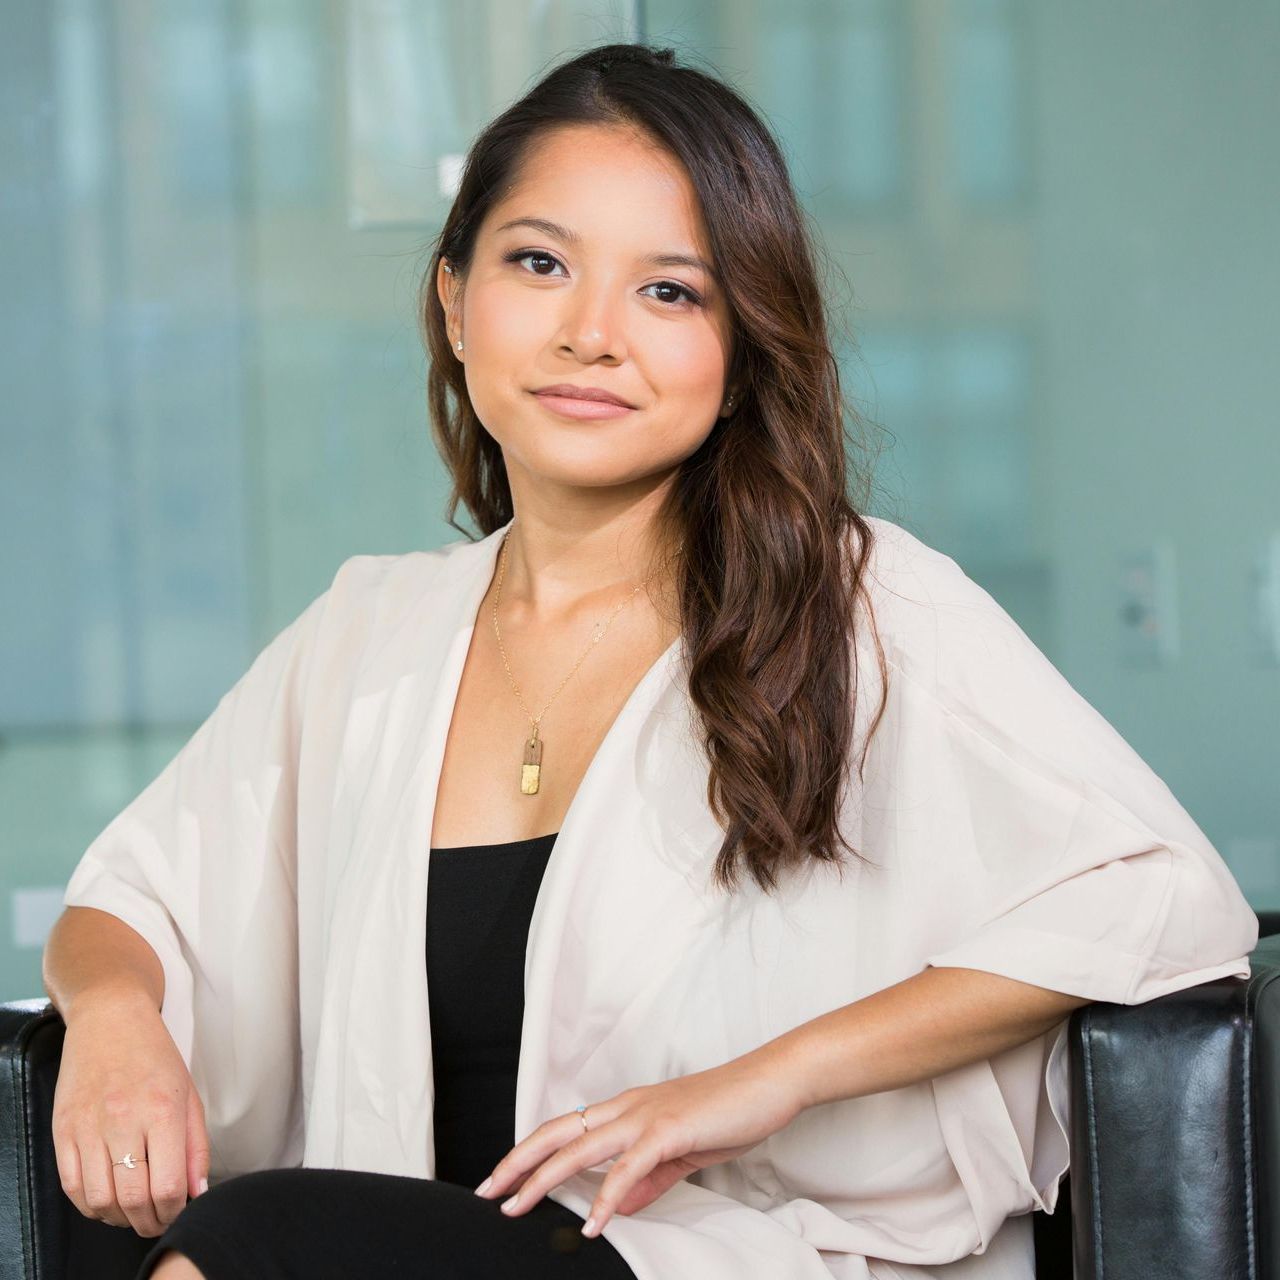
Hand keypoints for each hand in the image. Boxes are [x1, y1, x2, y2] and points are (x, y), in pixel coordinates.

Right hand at [51, 991, 209, 1237]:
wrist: (109, 1018)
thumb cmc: (154, 1054)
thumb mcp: (189, 1094)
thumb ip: (196, 1146)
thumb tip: (197, 1192)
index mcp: (162, 1110)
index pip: (167, 1185)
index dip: (173, 1211)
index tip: (177, 1212)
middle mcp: (124, 1120)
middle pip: (133, 1199)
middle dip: (148, 1222)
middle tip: (157, 1220)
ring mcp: (88, 1126)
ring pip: (100, 1200)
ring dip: (119, 1218)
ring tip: (133, 1212)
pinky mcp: (63, 1130)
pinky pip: (72, 1186)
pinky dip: (90, 1204)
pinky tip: (107, 1199)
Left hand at [472, 1047, 804, 1236]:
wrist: (769, 1082)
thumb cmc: (730, 1110)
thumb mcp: (682, 1150)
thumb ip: (649, 1178)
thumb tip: (621, 1206)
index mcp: (628, 1109)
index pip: (566, 1129)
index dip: (531, 1151)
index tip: (505, 1178)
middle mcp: (628, 1107)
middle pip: (557, 1133)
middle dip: (518, 1162)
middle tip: (489, 1192)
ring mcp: (646, 1116)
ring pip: (580, 1148)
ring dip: (544, 1179)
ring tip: (519, 1207)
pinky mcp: (669, 1130)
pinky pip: (628, 1168)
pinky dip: (607, 1197)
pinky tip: (593, 1223)